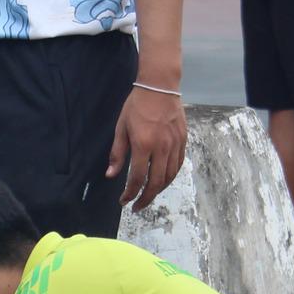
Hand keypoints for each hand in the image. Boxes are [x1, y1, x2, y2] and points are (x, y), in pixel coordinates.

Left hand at [107, 86, 185, 210]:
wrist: (160, 86)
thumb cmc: (137, 106)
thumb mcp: (121, 128)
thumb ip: (117, 154)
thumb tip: (110, 175)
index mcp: (143, 145)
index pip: (137, 178)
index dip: (130, 193)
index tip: (124, 201)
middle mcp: (161, 148)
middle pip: (155, 183)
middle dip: (145, 199)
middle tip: (137, 207)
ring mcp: (174, 145)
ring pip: (169, 177)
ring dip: (158, 190)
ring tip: (148, 196)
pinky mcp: (183, 141)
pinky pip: (178, 165)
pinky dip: (170, 177)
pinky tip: (162, 181)